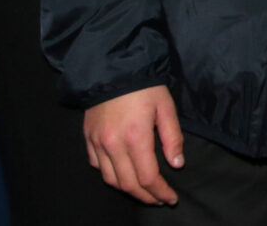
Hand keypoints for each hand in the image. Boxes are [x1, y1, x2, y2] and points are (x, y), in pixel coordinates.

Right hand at [85, 84, 183, 204]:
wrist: (112, 67)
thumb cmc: (143, 85)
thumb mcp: (165, 106)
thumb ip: (172, 137)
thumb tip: (177, 164)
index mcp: (136, 137)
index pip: (148, 177)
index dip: (160, 192)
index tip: (170, 198)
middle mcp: (113, 145)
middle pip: (128, 184)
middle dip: (146, 197)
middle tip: (159, 199)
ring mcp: (97, 143)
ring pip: (110, 179)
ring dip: (127, 190)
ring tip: (143, 191)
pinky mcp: (88, 138)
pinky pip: (96, 165)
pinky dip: (110, 174)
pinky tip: (121, 173)